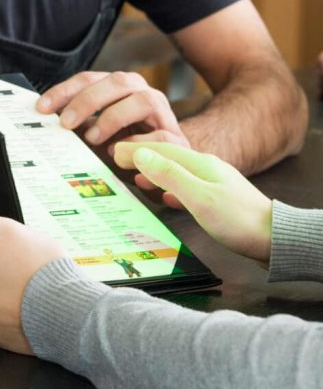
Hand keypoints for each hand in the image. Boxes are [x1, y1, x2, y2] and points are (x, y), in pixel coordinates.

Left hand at [36, 71, 189, 191]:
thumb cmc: (126, 148)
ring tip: (93, 140)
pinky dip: (140, 145)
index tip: (41, 108)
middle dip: (88, 100)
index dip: (65, 91)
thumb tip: (44, 128)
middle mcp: (142, 92)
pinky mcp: (177, 138)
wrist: (167, 166)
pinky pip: (162, 135)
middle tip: (65, 123)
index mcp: (119, 87)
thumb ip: (79, 128)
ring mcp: (163, 112)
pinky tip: (120, 156)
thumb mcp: (97, 137)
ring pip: (144, 101)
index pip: (90, 79)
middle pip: (117, 81)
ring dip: (114, 118)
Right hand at [114, 141, 272, 262]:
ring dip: (154, 172)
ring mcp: (213, 183)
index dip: (136, 149)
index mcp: (199, 163)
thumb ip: (170, 175)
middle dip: (142, 157)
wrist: (274, 239)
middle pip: (167, 157)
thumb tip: (141, 155)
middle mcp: (206, 168)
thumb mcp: (199, 198)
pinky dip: (170, 188)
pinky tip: (166, 197)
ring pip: (176, 172)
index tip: (113, 151)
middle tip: (118, 159)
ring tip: (136, 175)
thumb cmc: (239, 220)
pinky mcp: (218, 201)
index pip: (160, 150)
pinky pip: (186, 188)